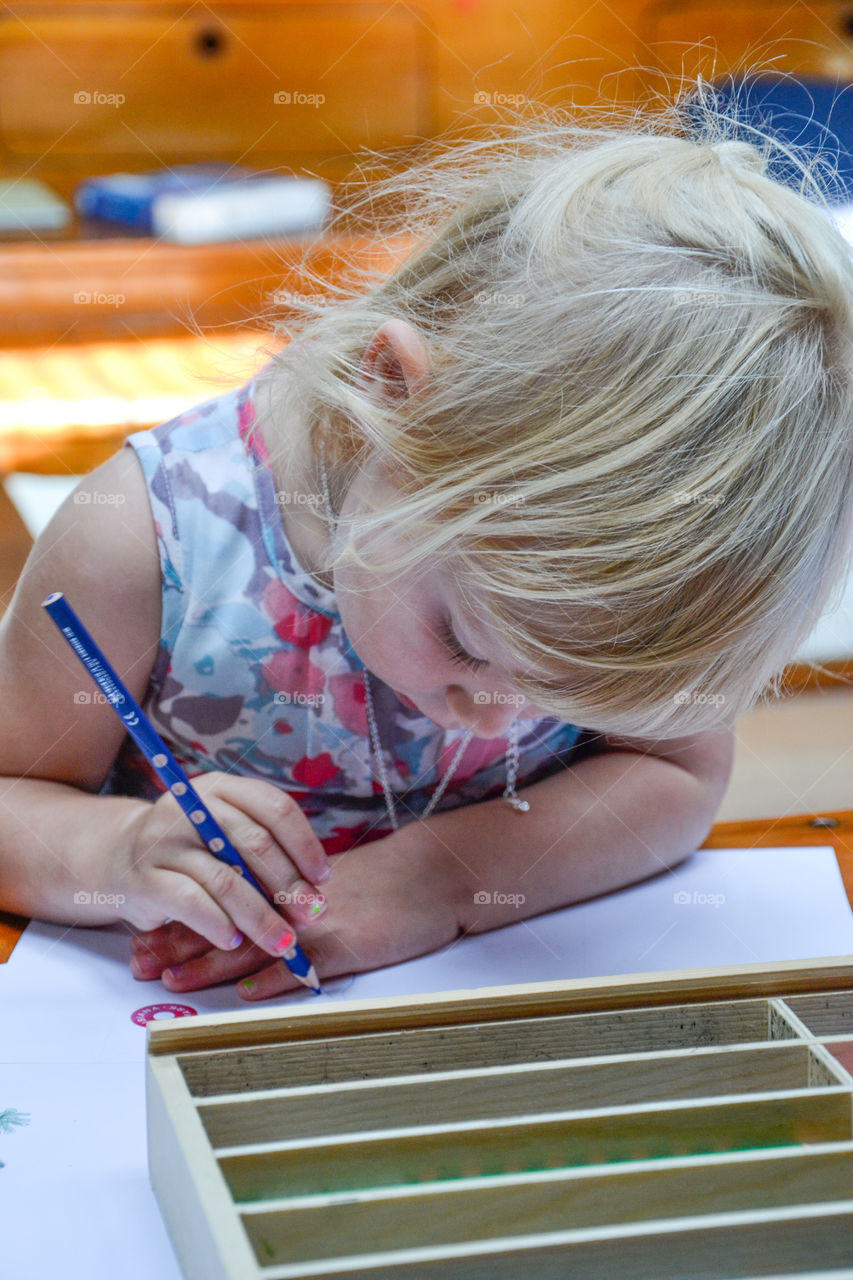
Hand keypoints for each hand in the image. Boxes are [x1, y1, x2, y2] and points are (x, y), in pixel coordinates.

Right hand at [114, 772, 330, 963]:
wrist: (119, 858)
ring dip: (261, 916)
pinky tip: (235, 941)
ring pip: (226, 879)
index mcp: (220, 787)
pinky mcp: (146, 878)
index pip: (274, 808)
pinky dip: (219, 925)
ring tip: (283, 941)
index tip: (323, 878)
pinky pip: (191, 903)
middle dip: (290, 885)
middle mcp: (191, 805)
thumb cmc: (191, 850)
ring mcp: (164, 841)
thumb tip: (313, 891)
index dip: (305, 845)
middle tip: (311, 915)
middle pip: (254, 843)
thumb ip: (261, 850)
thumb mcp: (225, 835)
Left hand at [129, 822, 462, 997]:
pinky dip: (271, 980)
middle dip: (177, 942)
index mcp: (286, 881)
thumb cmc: (387, 878)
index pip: (222, 898)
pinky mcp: (345, 945)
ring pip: (252, 944)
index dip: (182, 916)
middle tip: (137, 961)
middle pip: (224, 922)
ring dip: (207, 964)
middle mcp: (292, 900)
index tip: (144, 931)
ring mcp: (316, 924)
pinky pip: (301, 966)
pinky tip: (242, 994)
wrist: (433, 873)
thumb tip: (253, 911)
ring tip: (168, 980)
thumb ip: (289, 894)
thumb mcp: (330, 880)